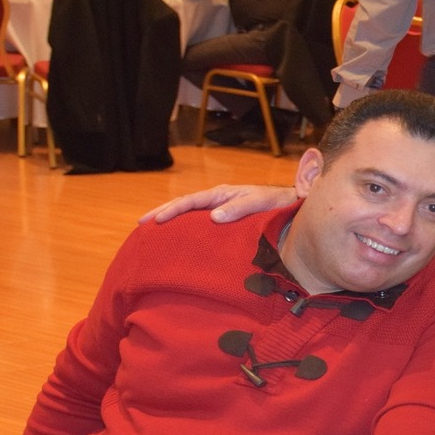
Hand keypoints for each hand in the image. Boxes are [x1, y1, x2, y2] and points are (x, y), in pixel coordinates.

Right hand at [139, 183, 296, 223]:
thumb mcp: (259, 203)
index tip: (155, 221)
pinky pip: (201, 223)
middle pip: (184, 205)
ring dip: (172, 220)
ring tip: (153, 232)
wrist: (292, 204)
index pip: (190, 201)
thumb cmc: (277, 202)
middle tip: (141, 224)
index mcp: (221, 194)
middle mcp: (217, 200)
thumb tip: (213, 217)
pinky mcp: (226, 219)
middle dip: (162, 212)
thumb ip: (239, 209)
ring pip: (190, 214)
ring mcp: (220, 209)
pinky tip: (180, 240)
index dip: (171, 210)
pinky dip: (187, 228)